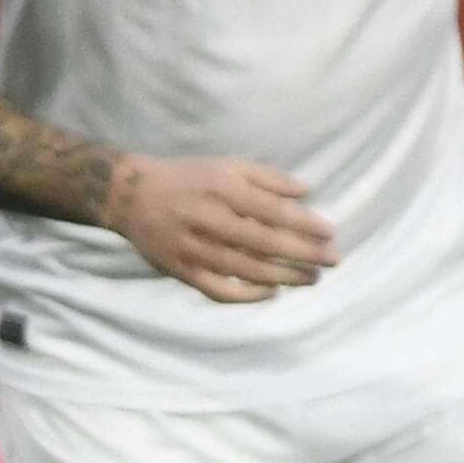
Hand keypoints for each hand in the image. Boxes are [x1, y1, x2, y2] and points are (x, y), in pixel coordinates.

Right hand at [107, 155, 341, 303]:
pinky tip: (271, 292)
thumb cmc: (189, 178)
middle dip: (304, 254)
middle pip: (264, 243)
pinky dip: (247, 296)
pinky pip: (218, 291)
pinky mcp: (181, 271)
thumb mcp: (227, 166)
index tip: (331, 233)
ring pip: (245, 270)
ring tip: (311, 278)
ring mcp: (193, 248)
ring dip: (284, 277)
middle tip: (333, 261)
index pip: (273, 211)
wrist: (130, 194)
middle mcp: (208, 219)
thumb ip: (268, 178)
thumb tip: (307, 191)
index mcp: (222, 189)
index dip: (305, 224)